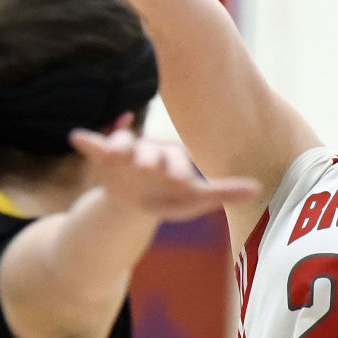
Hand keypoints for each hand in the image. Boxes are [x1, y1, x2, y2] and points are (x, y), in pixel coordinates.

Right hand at [70, 130, 259, 220]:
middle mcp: (150, 151)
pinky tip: (77, 136)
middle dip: (148, 158)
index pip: (176, 162)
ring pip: (123, 144)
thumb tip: (261, 189)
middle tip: (145, 164)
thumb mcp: (195, 199)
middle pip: (149, 153)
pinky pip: (95, 144)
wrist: (135, 200)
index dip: (177, 170)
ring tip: (114, 151)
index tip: (180, 180)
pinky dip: (88, 140)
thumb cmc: (170, 196)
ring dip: (119, 146)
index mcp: (173, 159)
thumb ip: (224, 192)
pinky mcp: (104, 157)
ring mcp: (127, 152)